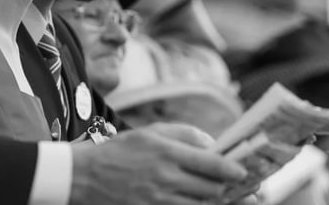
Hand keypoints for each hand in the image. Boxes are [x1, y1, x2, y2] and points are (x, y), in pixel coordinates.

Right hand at [70, 122, 248, 204]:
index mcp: (168, 153)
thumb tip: (213, 143)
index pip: (211, 164)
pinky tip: (203, 204)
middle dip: (230, 190)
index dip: (233, 170)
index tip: (244, 172)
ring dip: (215, 203)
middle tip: (245, 189)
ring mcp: (157, 201)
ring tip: (229, 198)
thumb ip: (185, 134)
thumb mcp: (151, 131)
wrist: (83, 177)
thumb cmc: (120, 150)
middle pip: (210, 189)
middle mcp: (165, 178)